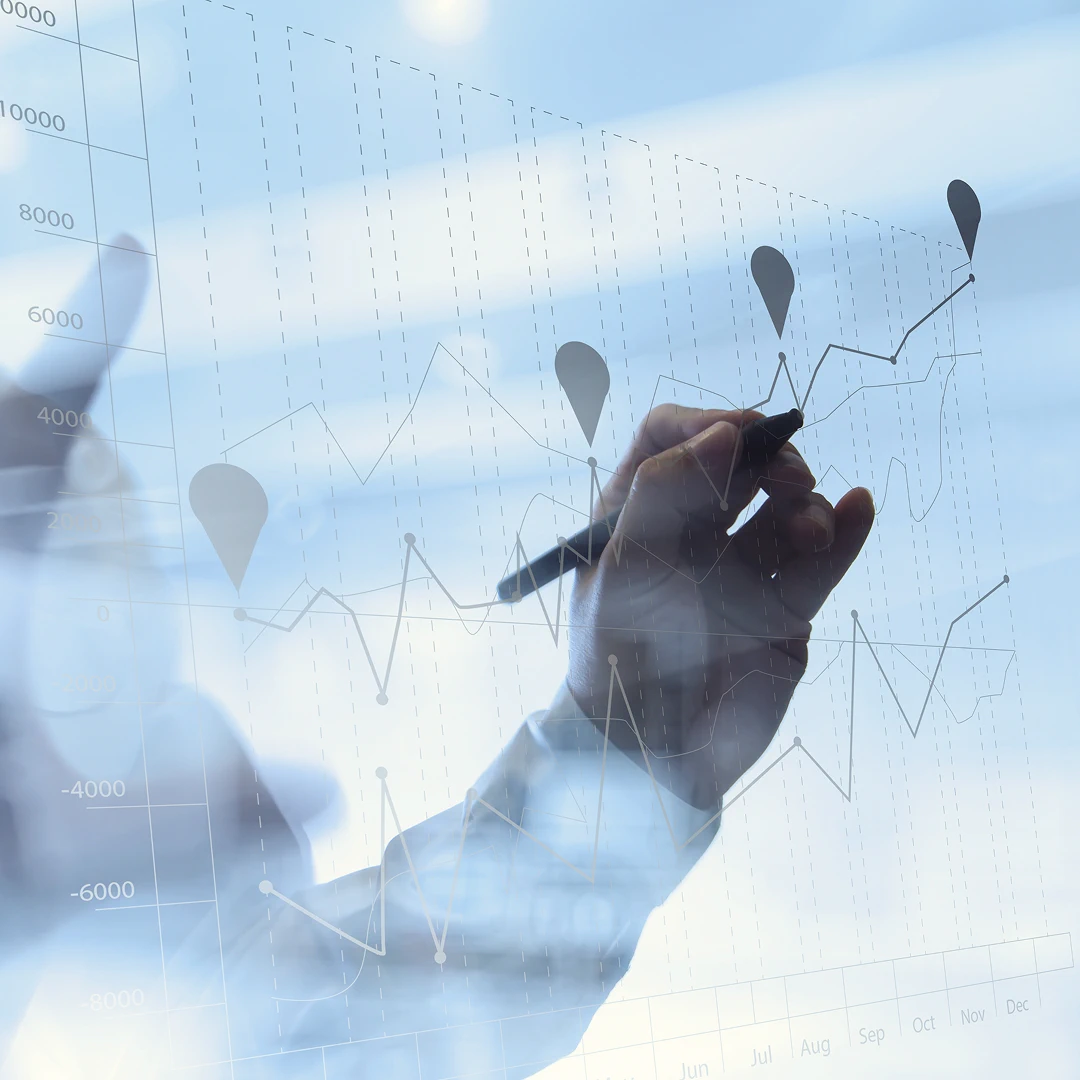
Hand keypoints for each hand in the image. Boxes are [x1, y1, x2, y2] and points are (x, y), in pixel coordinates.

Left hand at [566, 404, 873, 810]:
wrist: (651, 754)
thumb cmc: (619, 659)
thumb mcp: (626, 571)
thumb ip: (666, 495)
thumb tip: (725, 432)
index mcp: (639, 514)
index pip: (671, 437)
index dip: (709, 423)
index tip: (743, 434)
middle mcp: (690, 534)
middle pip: (742, 465)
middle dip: (772, 460)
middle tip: (788, 479)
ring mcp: (739, 571)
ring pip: (788, 511)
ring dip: (808, 506)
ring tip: (809, 535)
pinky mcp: (781, 609)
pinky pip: (819, 562)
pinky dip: (846, 532)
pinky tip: (860, 508)